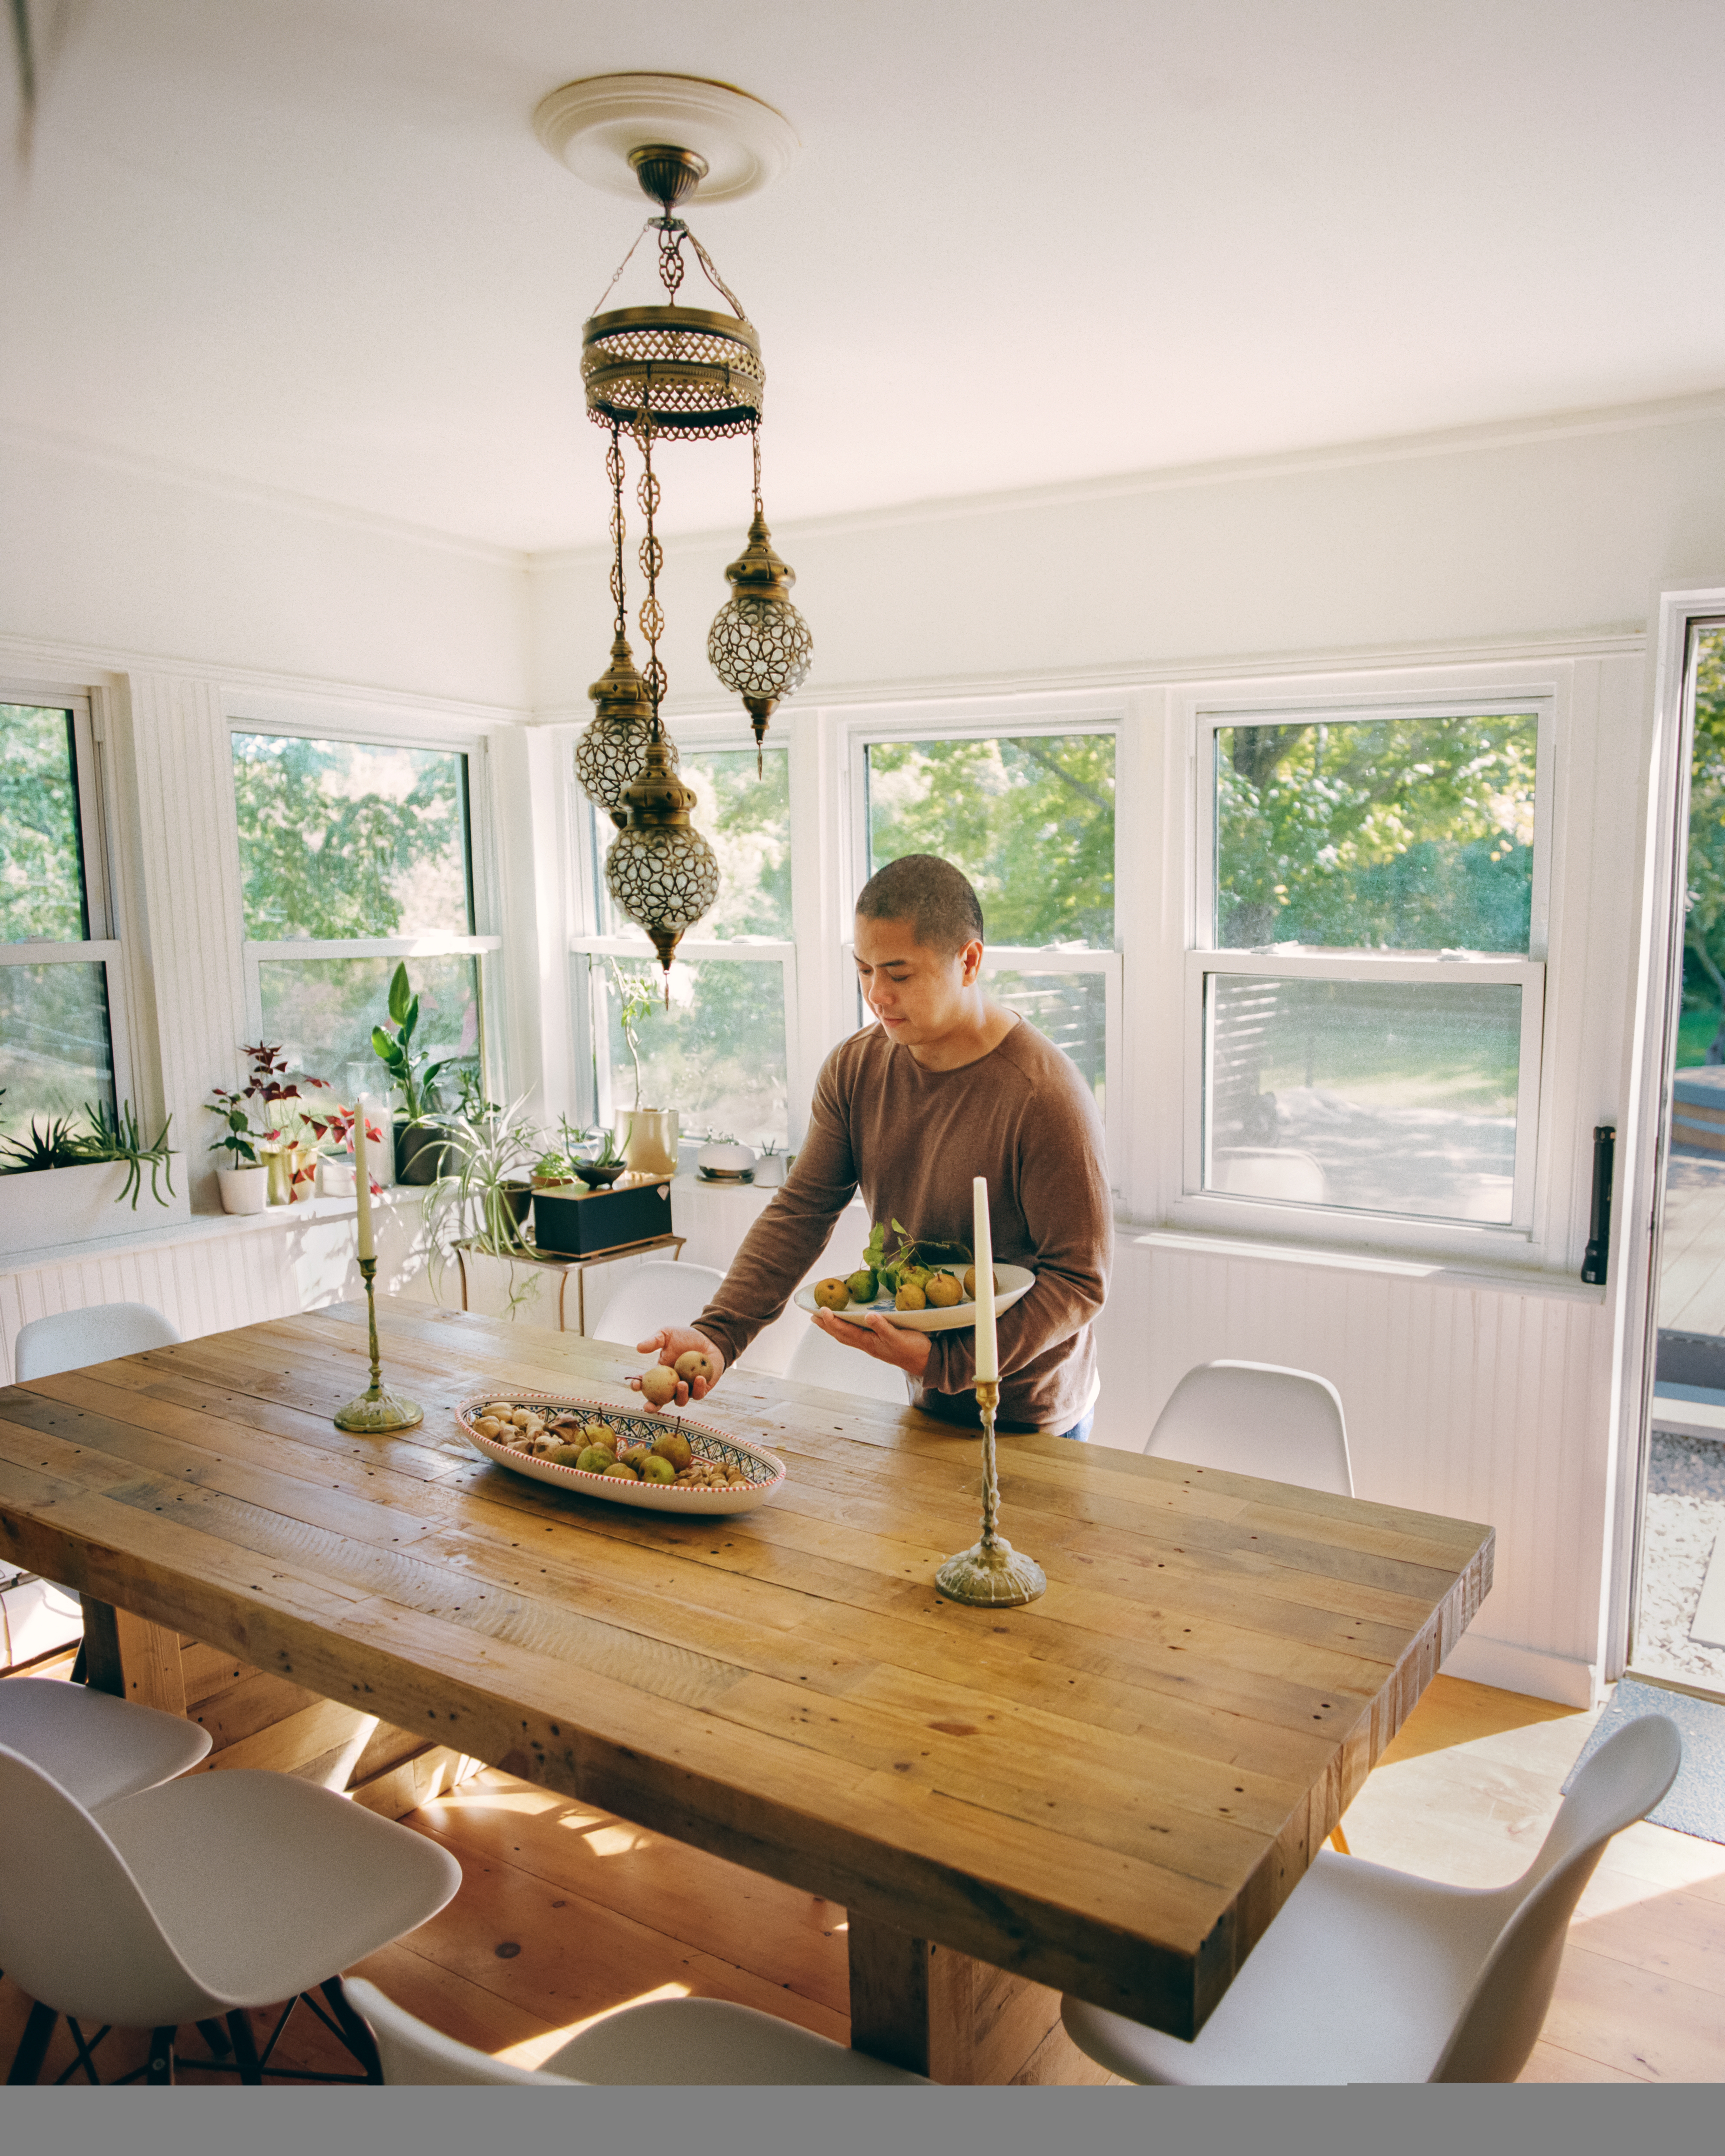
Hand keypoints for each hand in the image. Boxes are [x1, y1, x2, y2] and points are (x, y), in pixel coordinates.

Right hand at [628, 1326, 725, 1406]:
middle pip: (659, 1401)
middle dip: (652, 1406)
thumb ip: (654, 1341)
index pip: (645, 1383)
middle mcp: (671, 1385)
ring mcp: (686, 1389)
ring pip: (680, 1400)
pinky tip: (699, 1378)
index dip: (638, 1386)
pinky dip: (698, 1388)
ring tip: (681, 1384)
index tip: (635, 1385)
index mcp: (659, 1374)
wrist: (708, 1338)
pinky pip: (698, 1394)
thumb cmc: (685, 1336)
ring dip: (679, 1395)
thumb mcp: (667, 1334)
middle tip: (648, 1407)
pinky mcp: (701, 1389)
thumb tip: (639, 1348)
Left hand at [811, 1309, 931, 1379]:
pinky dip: (846, 1328)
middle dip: (826, 1325)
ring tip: (822, 1319)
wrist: (925, 1361)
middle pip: (841, 1334)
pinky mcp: (878, 1342)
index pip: (845, 1331)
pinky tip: (847, 1324)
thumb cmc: (913, 1349)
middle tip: (812, 1315)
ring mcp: (871, 1344)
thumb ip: (883, 1327)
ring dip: (833, 1327)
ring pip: (847, 1335)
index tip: (821, 1310)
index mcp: (869, 1343)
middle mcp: (867, 1344)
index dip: (832, 1320)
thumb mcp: (899, 1337)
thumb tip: (868, 1316)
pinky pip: (855, 1334)